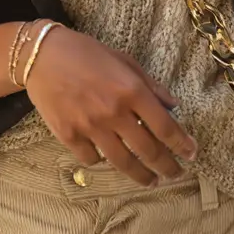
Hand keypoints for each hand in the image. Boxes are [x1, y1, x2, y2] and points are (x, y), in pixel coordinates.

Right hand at [24, 25, 196, 185]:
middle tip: (176, 174)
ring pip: (123, 163)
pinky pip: (92, 159)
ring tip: (151, 181)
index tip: (191, 154)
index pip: (165, 127)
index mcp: (131, 89)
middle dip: (167, 167)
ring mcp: (90, 127)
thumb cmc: (85, 52)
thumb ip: (150, 84)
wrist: (41, 55)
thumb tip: (174, 106)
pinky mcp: (69, 136)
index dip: (181, 144)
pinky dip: (102, 161)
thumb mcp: (123, 59)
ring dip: (141, 175)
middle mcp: (113, 112)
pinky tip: (109, 159)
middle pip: (148, 151)